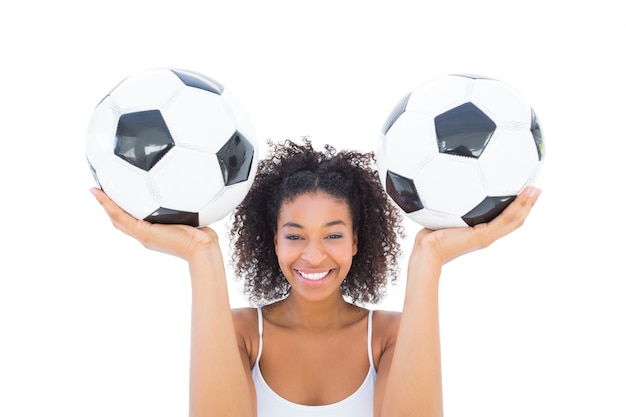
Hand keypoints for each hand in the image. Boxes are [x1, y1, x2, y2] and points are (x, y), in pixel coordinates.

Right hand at [90, 188, 220, 260]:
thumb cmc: (203, 236)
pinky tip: (102, 194)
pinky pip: (121, 217)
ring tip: (94, 190)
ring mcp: (143, 235)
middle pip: (120, 220)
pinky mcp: (144, 233)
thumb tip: (194, 191)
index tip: (116, 195)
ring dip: (104, 204)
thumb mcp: (193, 216)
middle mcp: (145, 234)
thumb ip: (188, 206)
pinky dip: (109, 206)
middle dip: (109, 205)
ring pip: (117, 218)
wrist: (203, 249)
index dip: (123, 209)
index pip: (133, 220)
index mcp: (154, 232)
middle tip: (99, 190)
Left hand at [412, 186, 541, 264]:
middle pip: (514, 220)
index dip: (515, 208)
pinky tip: (524, 194)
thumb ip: (446, 203)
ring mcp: (487, 236)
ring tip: (537, 190)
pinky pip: (505, 219)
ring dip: (527, 205)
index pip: (503, 220)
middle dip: (526, 205)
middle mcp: (487, 234)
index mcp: (480, 231)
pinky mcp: (485, 236)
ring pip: (514, 220)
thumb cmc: (430, 234)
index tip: (522, 194)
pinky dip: (518, 207)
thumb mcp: (441, 215)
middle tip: (536, 190)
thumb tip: (440, 185)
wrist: (427, 250)